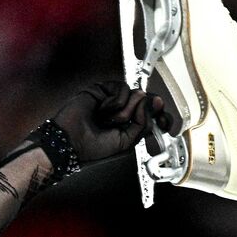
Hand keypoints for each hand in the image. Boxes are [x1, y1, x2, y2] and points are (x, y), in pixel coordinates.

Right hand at [49, 80, 172, 165]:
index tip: (165, 121)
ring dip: (124, 111)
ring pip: (135, 95)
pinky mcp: (103, 89)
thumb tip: (152, 103)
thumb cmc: (94, 148)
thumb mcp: (127, 143)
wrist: (71, 141)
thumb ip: (143, 125)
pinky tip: (102, 110)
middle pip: (147, 101)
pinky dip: (114, 102)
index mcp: (131, 126)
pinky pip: (121, 89)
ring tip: (108, 120)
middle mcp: (124, 111)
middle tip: (134, 118)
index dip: (160, 115)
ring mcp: (114, 100)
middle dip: (144, 110)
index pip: (152, 115)